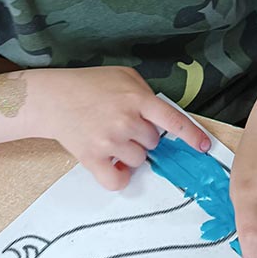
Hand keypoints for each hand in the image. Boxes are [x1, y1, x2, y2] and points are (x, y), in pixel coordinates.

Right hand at [38, 66, 210, 190]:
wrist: (52, 98)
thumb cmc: (88, 85)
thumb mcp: (123, 76)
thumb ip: (146, 94)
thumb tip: (162, 118)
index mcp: (137, 98)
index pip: (173, 120)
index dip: (192, 136)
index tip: (203, 146)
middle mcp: (126, 120)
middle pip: (153, 143)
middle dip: (142, 136)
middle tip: (121, 124)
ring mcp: (109, 141)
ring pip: (138, 160)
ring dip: (129, 153)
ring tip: (110, 136)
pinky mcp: (92, 158)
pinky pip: (117, 180)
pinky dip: (118, 176)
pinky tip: (111, 163)